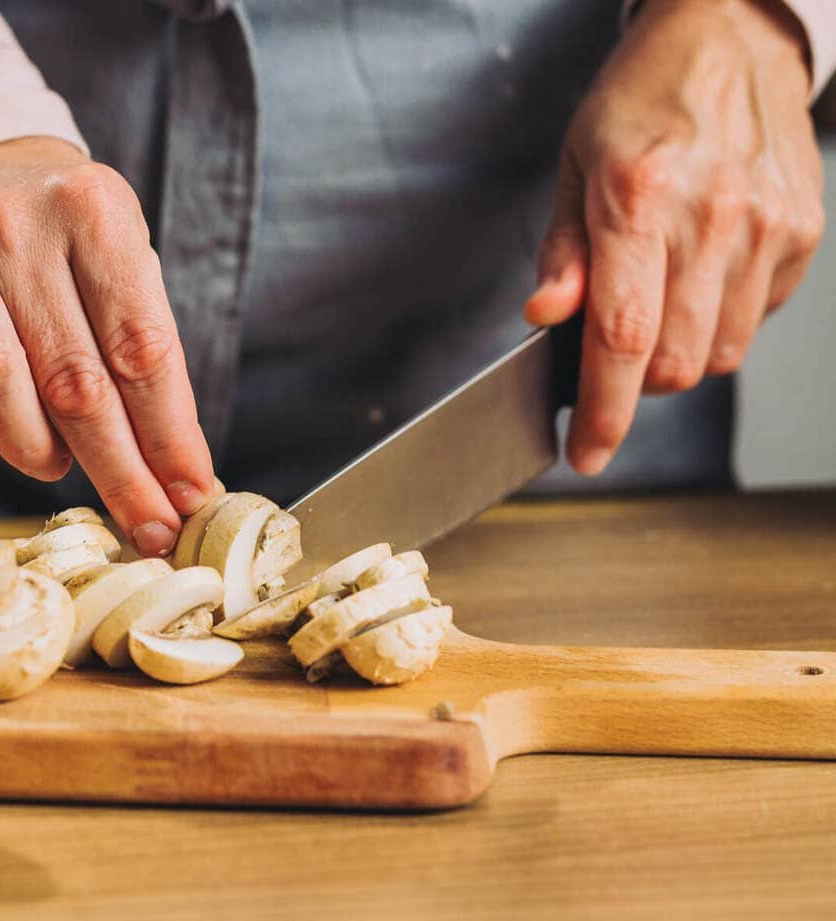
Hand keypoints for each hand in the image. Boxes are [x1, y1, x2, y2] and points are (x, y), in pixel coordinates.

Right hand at [0, 136, 219, 554]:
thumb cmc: (70, 245)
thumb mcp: (123, 268)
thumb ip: (144, 359)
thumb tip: (178, 480)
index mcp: (96, 212)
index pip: (141, 350)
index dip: (168, 438)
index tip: (189, 500)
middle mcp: (19, 224)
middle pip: (74, 379)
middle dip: (117, 470)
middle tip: (146, 528)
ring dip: (30, 445)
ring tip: (54, 464)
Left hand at [526, 0, 824, 474]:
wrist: (729, 40)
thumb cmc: (639, 103)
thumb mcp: (573, 166)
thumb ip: (561, 252)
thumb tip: (545, 319)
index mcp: (640, 199)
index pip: (621, 336)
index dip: (603, 410)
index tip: (586, 453)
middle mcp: (712, 216)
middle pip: (676, 362)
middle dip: (636, 387)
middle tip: (609, 367)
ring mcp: (767, 225)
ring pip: (721, 353)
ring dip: (679, 358)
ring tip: (655, 304)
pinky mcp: (802, 232)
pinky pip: (757, 319)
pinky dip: (720, 322)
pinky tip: (699, 276)